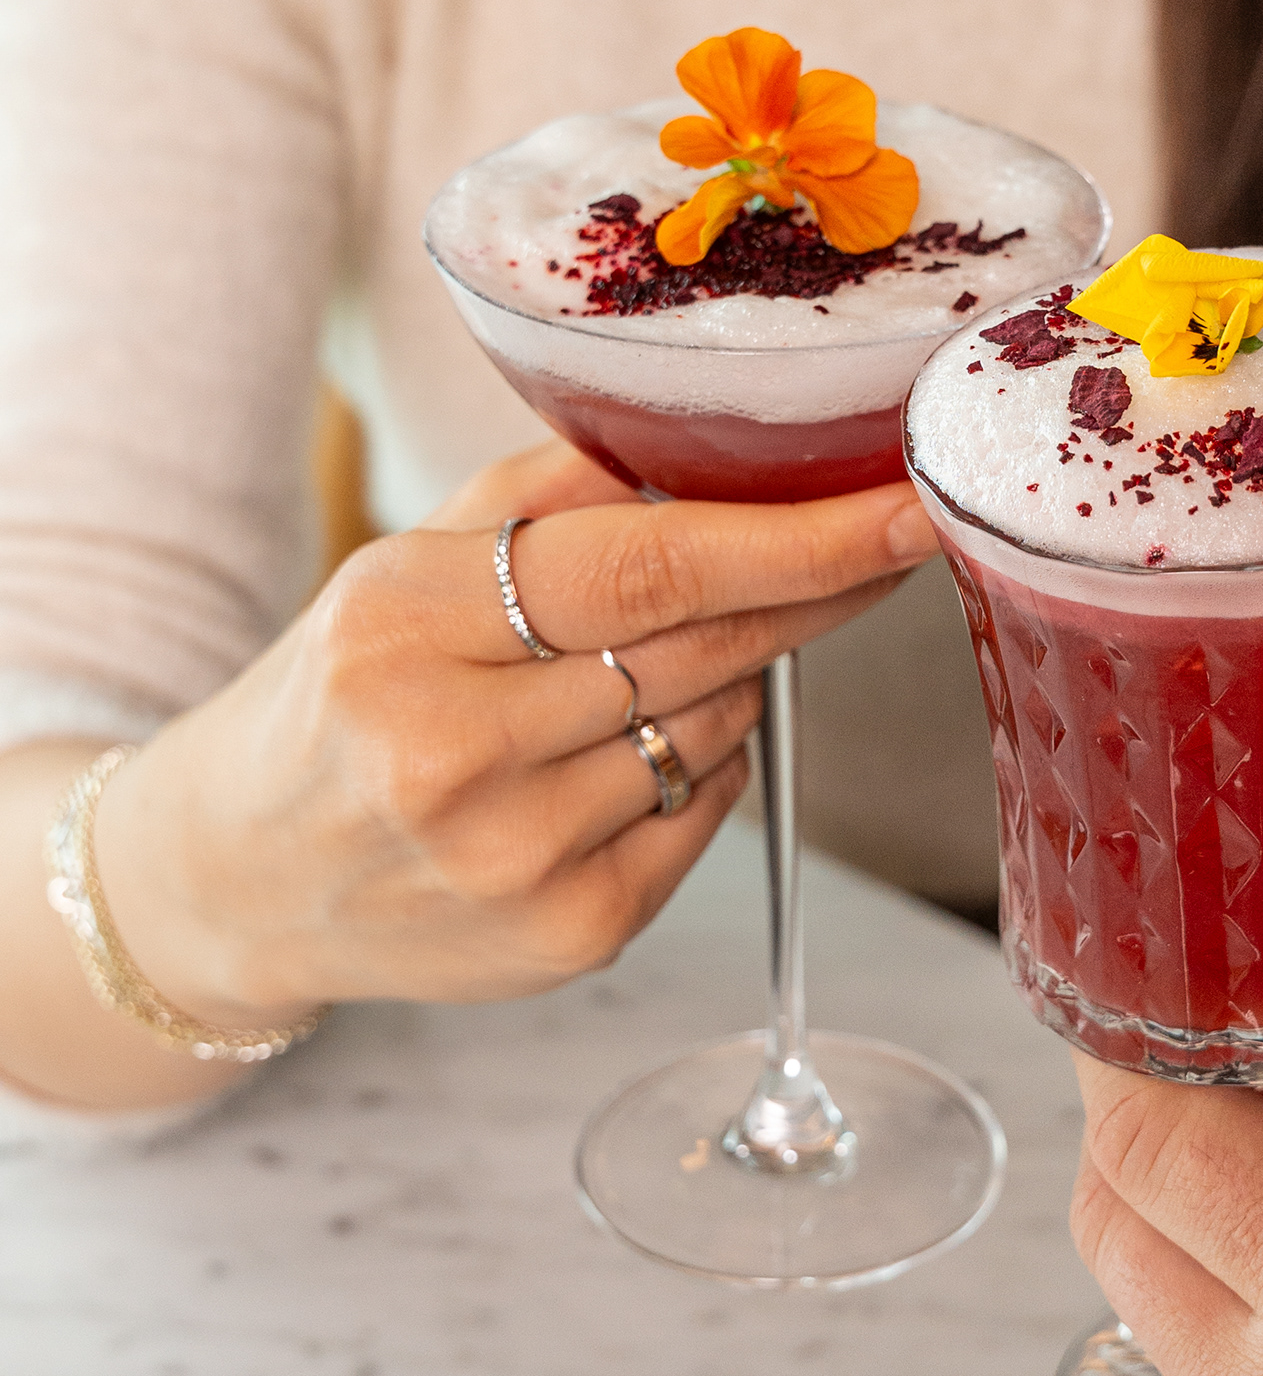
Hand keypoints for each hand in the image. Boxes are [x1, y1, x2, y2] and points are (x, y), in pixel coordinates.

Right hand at [92, 439, 937, 1030]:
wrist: (239, 872)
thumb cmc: (350, 685)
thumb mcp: (413, 555)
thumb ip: (560, 489)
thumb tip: (724, 437)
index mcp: (408, 622)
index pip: (653, 568)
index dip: (803, 537)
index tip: (908, 502)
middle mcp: (455, 751)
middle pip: (710, 648)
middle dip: (817, 587)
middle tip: (888, 533)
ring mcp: (514, 860)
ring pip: (720, 726)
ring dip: (728, 678)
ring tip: (636, 668)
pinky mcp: (566, 937)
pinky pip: (706, 814)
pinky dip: (699, 763)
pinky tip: (620, 752)